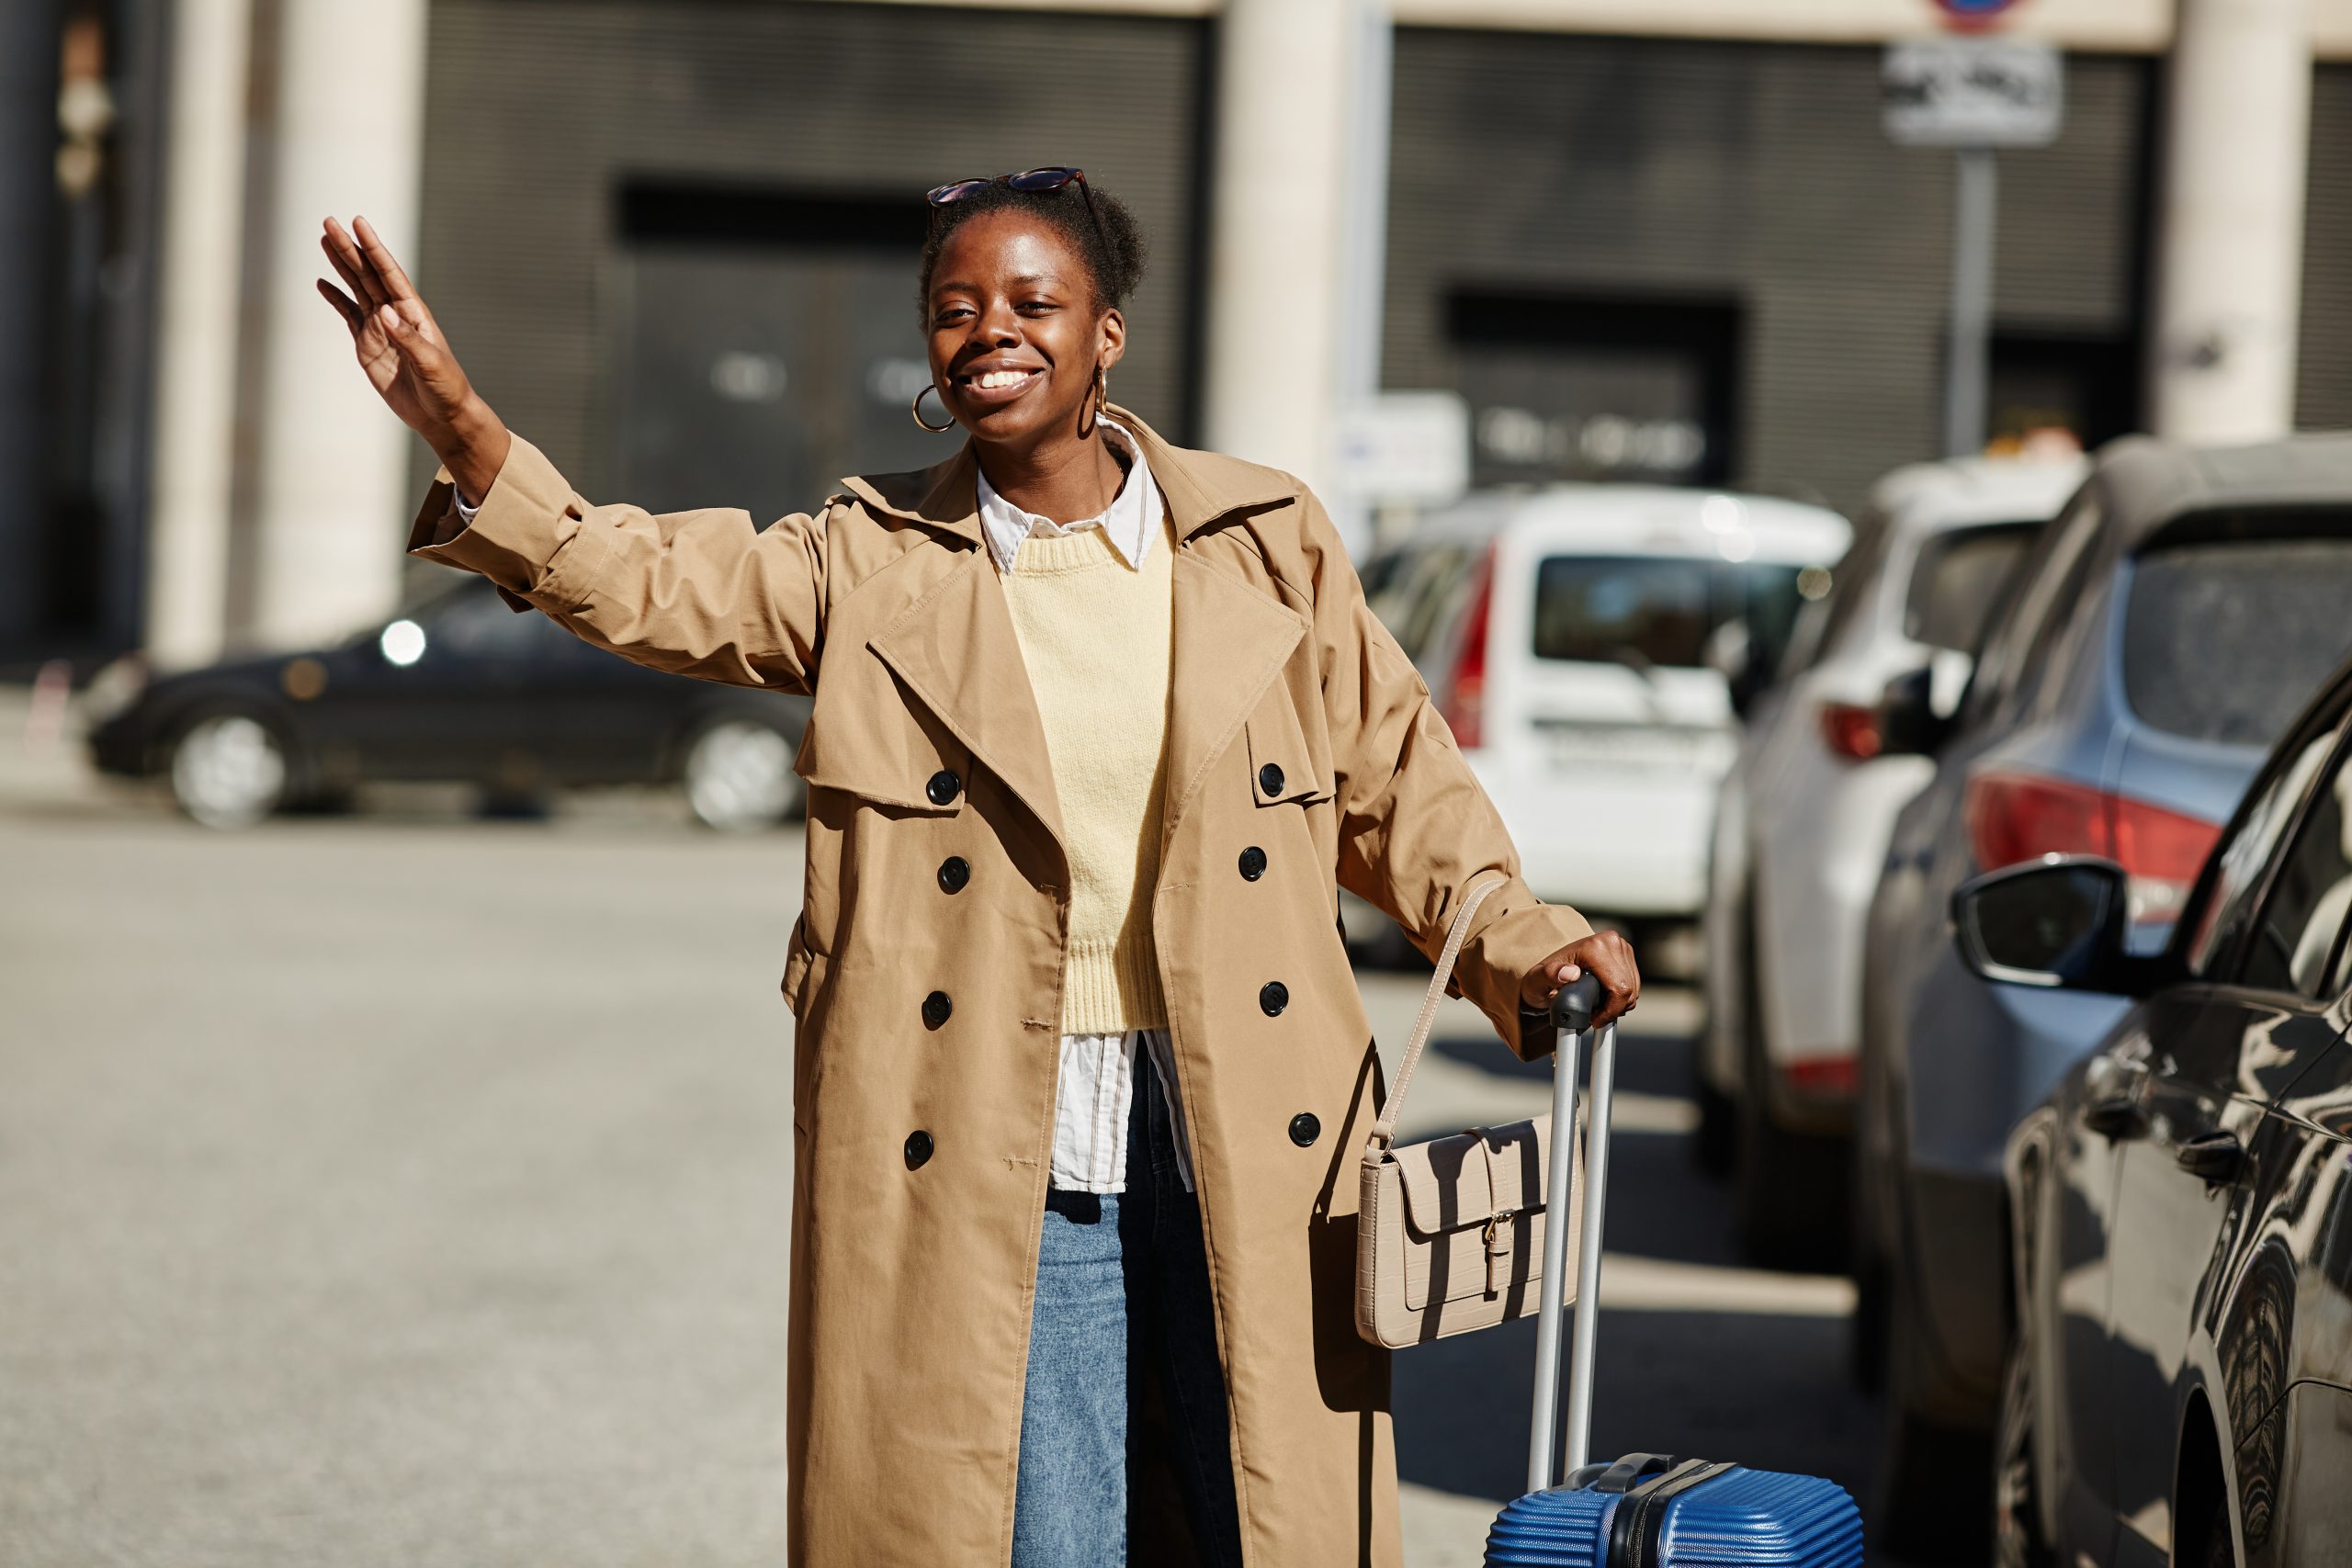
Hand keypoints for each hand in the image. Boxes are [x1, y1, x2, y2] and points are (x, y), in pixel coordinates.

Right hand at [315, 215, 509, 500]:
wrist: (442, 416)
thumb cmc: (447, 388)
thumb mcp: (431, 365)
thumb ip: (409, 340)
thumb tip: (385, 312)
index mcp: (414, 314)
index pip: (390, 274)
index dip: (374, 248)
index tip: (359, 223)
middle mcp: (396, 315)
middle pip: (367, 275)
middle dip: (349, 248)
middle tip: (329, 221)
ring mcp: (380, 329)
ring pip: (356, 288)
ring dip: (341, 264)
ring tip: (324, 238)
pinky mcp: (368, 346)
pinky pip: (348, 315)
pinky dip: (335, 299)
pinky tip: (322, 282)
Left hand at [1521, 930, 1639, 1028]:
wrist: (1548, 971)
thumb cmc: (1541, 979)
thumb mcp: (1537, 981)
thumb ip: (1549, 976)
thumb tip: (1570, 973)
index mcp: (1594, 946)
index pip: (1619, 988)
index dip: (1610, 1010)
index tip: (1595, 1019)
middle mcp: (1610, 941)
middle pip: (1629, 988)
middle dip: (1615, 1009)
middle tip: (1596, 1016)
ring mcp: (1620, 946)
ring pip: (1633, 987)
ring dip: (1619, 1004)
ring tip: (1598, 1008)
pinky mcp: (1625, 953)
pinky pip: (1633, 983)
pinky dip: (1622, 996)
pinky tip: (1605, 998)